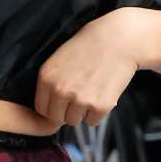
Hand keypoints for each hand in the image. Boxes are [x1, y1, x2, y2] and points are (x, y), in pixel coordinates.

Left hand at [31, 9, 139, 127]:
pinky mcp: (100, 106)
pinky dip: (97, 112)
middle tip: (80, 94)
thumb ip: (51, 84)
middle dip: (66, 111)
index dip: (53, 106)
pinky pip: (92, 122)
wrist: (118, 39)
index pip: (41, 109)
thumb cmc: (89, 47)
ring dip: (82, 111)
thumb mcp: (59, 60)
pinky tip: (102, 92)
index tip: (63, 99)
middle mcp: (60, 90)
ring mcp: (80, 99)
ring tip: (92, 90)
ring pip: (74, 121)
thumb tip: (48, 113)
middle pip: (57, 118)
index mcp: (46, 78)